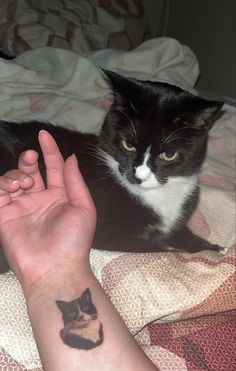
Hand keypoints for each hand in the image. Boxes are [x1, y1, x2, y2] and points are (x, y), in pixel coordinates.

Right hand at [0, 130, 95, 290]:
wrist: (54, 268)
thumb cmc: (73, 240)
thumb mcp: (83, 207)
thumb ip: (75, 181)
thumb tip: (70, 157)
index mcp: (60, 196)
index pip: (54, 167)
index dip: (50, 150)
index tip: (44, 135)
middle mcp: (40, 199)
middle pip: (31, 170)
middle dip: (29, 159)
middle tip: (31, 157)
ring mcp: (21, 207)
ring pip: (12, 179)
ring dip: (17, 174)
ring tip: (24, 184)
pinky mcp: (5, 215)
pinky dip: (3, 185)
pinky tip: (14, 189)